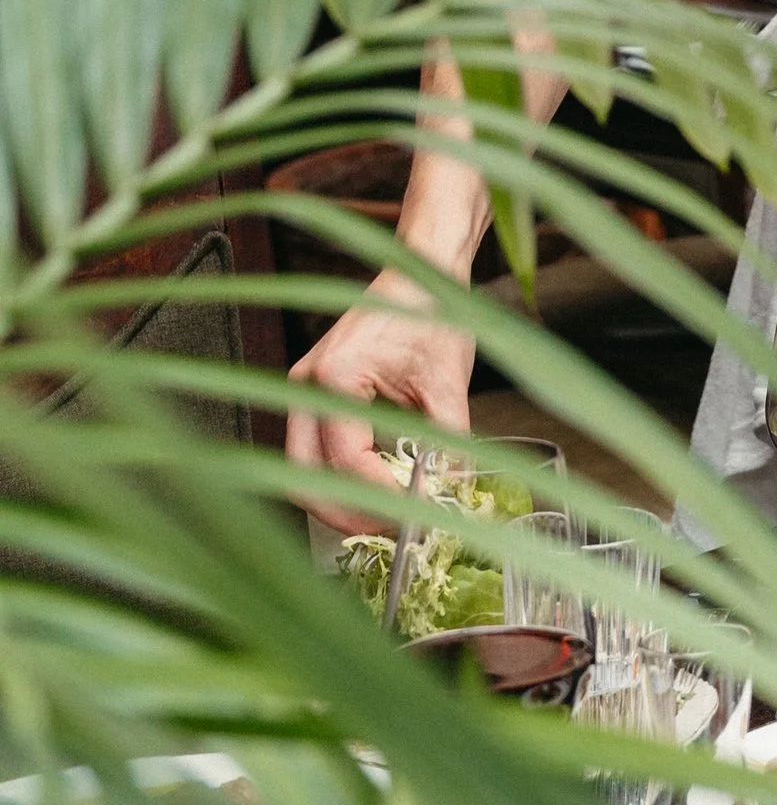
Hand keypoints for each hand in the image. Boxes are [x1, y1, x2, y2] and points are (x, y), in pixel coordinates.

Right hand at [285, 275, 476, 532]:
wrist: (419, 271)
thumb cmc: (432, 313)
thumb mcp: (446, 383)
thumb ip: (446, 444)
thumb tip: (448, 497)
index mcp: (333, 376)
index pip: (346, 460)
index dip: (380, 498)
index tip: (418, 517)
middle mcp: (303, 384)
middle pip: (303, 477)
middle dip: (347, 514)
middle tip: (395, 533)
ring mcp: (299, 389)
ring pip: (301, 470)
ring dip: (339, 500)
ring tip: (388, 517)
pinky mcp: (309, 395)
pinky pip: (311, 452)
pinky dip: (338, 478)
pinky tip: (378, 489)